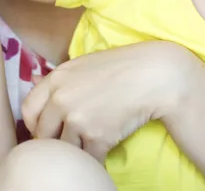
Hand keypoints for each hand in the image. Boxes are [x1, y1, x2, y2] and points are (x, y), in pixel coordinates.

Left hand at [22, 42, 188, 161]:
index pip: (29, 110)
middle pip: (44, 133)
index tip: (48, 128)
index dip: (36, 123)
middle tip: (73, 136)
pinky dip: (95, 158)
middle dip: (56, 138)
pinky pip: (87, 159)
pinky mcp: (96, 137)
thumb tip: (36, 84)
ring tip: (92, 140)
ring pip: (65, 148)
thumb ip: (63, 79)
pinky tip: (105, 148)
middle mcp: (62, 97)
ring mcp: (78, 118)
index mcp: (58, 77)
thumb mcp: (87, 64)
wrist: (156, 74)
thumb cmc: (124, 66)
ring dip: (77, 148)